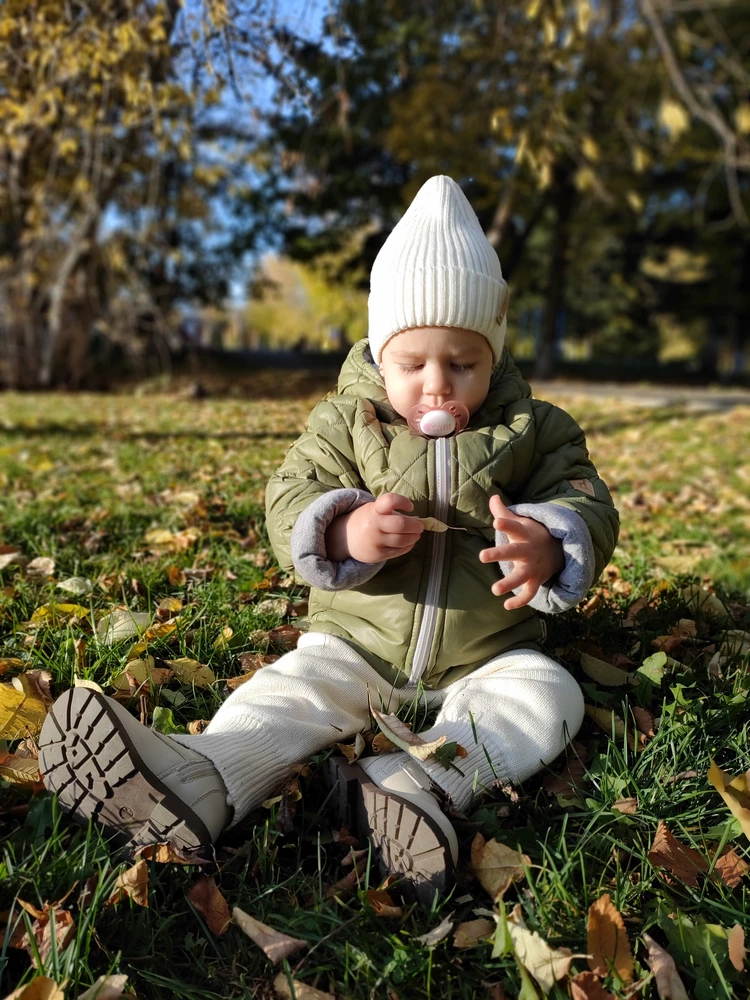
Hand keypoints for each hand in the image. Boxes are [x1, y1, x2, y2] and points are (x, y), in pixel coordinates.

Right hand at [325, 493, 423, 563]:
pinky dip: (409, 545)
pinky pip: (399, 550)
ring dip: (414, 536)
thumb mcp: (375, 510)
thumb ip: (394, 512)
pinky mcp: (378, 554)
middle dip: (416, 525)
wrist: (344, 538)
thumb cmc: (366, 520)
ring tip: (416, 534)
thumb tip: (418, 520)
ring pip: (403, 540)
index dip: (403, 502)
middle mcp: (373, 525)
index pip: (390, 500)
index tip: (410, 507)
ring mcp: (375, 541)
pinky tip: (409, 542)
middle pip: (401, 524)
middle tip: (420, 525)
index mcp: (373, 510)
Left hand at [478, 495, 564, 609]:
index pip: (514, 527)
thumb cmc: (531, 535)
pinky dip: (520, 601)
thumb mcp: (521, 522)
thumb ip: (504, 512)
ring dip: (509, 583)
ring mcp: (533, 566)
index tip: (496, 522)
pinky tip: (506, 606)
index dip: (506, 524)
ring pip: (521, 576)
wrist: (559, 551)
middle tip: (482, 556)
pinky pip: (529, 593)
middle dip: (499, 554)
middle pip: (514, 551)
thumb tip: (492, 496)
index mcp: (524, 534)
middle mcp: (528, 550)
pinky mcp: (536, 580)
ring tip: (494, 590)